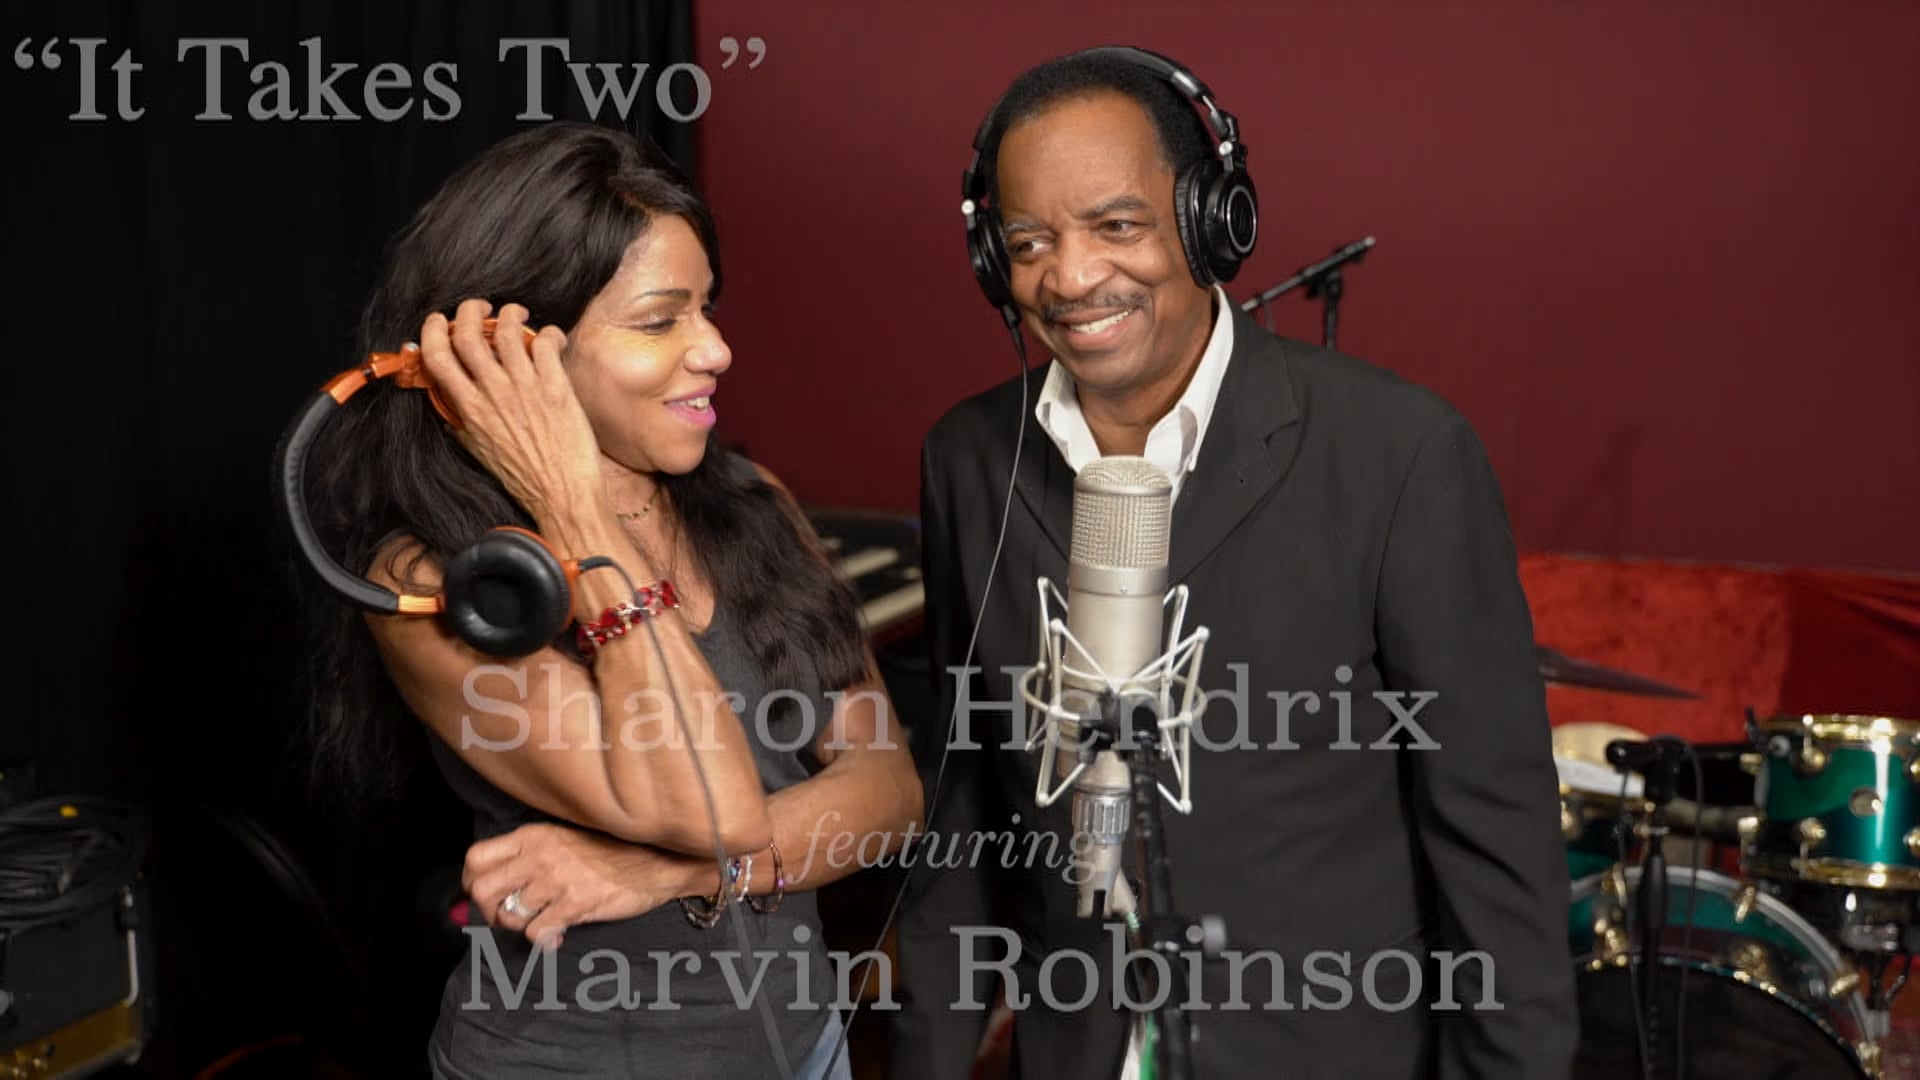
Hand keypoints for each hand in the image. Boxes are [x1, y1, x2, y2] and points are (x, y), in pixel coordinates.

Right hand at [417, 299, 603, 520]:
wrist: (561, 494)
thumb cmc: (523, 477)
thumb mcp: (477, 449)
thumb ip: (461, 419)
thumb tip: (449, 399)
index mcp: (469, 409)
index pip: (436, 357)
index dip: (433, 330)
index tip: (440, 320)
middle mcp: (493, 394)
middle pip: (468, 334)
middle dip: (470, 311)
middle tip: (481, 308)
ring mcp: (525, 388)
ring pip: (508, 330)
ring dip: (511, 314)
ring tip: (517, 314)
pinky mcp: (555, 387)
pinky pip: (546, 344)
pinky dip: (548, 333)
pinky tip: (551, 338)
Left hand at [462, 822, 704, 948]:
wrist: (657, 862)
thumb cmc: (609, 854)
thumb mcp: (563, 840)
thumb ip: (529, 856)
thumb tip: (494, 884)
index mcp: (534, 836)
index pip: (476, 858)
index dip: (472, 882)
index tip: (485, 896)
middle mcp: (540, 854)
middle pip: (483, 890)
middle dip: (488, 913)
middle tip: (508, 919)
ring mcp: (558, 879)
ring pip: (509, 915)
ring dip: (521, 927)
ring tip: (540, 925)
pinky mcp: (576, 902)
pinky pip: (538, 932)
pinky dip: (543, 941)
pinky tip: (558, 937)